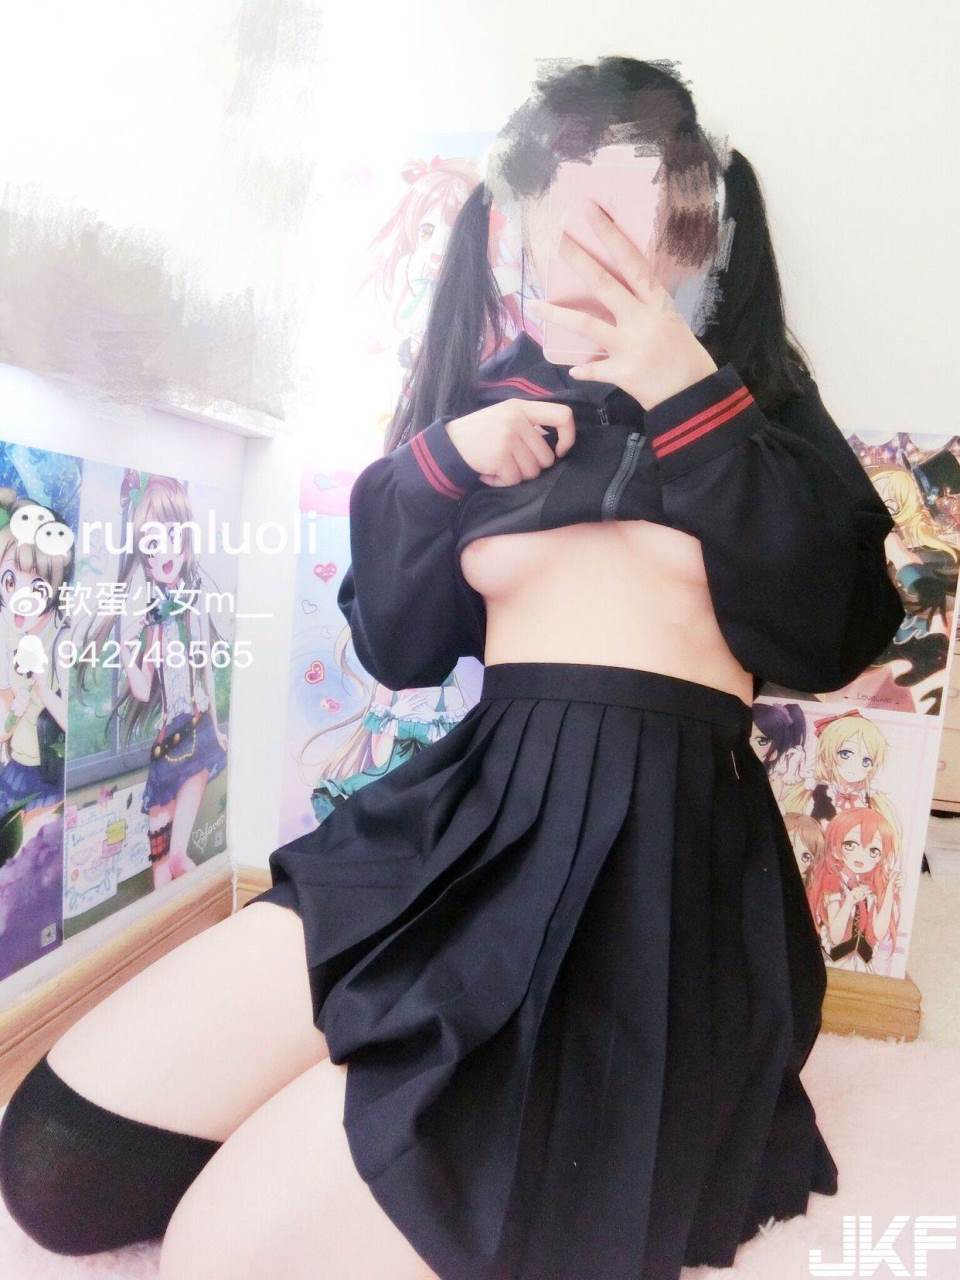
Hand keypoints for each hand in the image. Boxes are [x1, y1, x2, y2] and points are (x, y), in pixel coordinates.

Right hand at [446, 398, 576, 487]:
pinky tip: (490, 472)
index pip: (563, 416)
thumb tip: (559, 445)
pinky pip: (514, 480)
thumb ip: (531, 424)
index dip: (568, 437)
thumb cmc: (481, 434)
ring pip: (532, 472)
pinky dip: (502, 482)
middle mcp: (517, 419)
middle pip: (547, 457)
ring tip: (499, 465)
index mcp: (522, 407)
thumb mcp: (506, 416)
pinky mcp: (500, 455)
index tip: (560, 451)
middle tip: (511, 462)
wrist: (448, 445)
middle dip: (531, 467)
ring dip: (516, 476)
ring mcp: (508, 437)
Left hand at [527, 199, 717, 410]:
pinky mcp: (622, 372)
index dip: (611, 235)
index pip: (632, 261)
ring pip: (587, 325)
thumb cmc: (687, 357)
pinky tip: (574, 369)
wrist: (695, 396)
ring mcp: (630, 345)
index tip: (591, 212)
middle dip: (579, 261)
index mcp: (658, 302)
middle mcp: (642, 319)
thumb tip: (623, 297)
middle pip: (605, 284)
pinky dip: (584, 369)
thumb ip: (647, 309)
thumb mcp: (672, 323)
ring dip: (559, 315)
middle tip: (559, 240)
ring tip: (536, 306)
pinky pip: (594, 369)